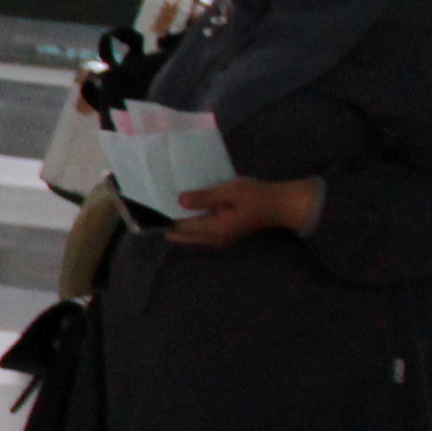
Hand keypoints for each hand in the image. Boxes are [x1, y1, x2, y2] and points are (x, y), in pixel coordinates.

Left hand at [165, 176, 319, 248]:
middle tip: (157, 203)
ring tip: (169, 203)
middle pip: (181, 235)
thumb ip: (204, 196)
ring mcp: (219, 239)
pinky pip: (200, 232)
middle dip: (168, 222)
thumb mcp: (230, 191)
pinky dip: (191, 222)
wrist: (281, 205)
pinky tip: (189, 206)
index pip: (179, 227)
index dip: (164, 217)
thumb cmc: (257, 196)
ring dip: (180, 222)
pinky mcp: (224, 234)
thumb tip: (180, 200)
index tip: (149, 205)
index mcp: (213, 229)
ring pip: (190, 235)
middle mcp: (213, 239)